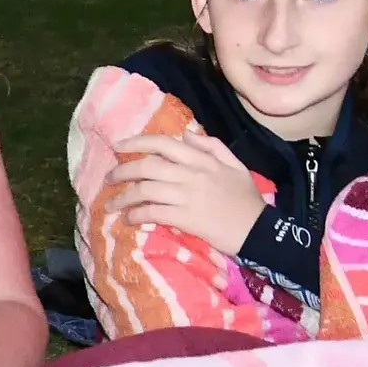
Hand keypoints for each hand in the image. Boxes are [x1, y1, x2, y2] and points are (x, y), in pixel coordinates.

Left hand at [103, 131, 266, 254]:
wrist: (259, 232)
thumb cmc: (247, 199)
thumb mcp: (236, 165)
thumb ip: (212, 146)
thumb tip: (185, 134)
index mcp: (203, 160)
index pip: (164, 143)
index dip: (137, 142)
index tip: (117, 146)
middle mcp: (192, 174)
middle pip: (148, 166)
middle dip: (122, 170)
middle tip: (108, 178)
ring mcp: (188, 196)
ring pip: (145, 190)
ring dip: (123, 197)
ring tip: (111, 203)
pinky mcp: (186, 219)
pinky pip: (153, 213)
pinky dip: (136, 215)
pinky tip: (128, 219)